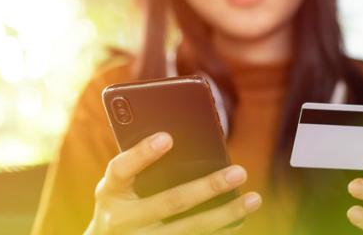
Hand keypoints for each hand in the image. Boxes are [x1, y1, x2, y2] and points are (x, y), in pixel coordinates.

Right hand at [85, 132, 261, 234]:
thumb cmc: (122, 200)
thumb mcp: (121, 183)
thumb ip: (143, 165)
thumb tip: (188, 141)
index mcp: (109, 192)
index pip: (121, 169)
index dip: (143, 154)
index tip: (168, 136)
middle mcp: (120, 221)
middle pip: (170, 203)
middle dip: (208, 187)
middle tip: (239, 172)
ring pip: (190, 229)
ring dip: (225, 214)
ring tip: (253, 199)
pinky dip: (220, 231)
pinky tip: (239, 218)